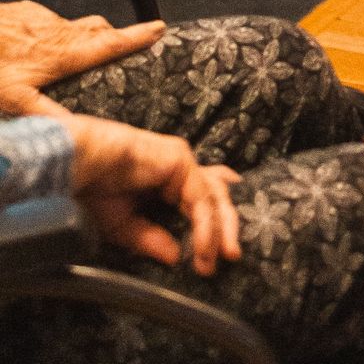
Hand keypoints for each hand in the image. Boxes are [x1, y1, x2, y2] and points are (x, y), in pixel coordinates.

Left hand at [0, 3, 164, 115]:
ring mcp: (41, 18)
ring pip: (72, 25)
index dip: (137, 37)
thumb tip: (79, 132)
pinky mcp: (24, 12)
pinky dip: (54, 34)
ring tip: (80, 53)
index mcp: (63, 53)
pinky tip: (38, 49)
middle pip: (97, 28)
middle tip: (127, 43)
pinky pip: (49, 22)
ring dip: (83, 36)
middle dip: (115, 35)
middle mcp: (58, 31)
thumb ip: (49, 116)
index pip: (110, 43)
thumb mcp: (15, 103)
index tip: (160, 28)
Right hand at [68, 116, 240, 275]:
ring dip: (220, 229)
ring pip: (214, 195)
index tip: (210, 261)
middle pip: (215, 196)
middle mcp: (177, 169)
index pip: (201, 201)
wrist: (76, 168)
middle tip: (231, 257)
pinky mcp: (179, 158)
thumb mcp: (123, 226)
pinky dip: (205, 225)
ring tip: (218, 259)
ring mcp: (180, 161)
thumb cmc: (90, 190)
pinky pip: (200, 197)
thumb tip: (175, 258)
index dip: (211, 228)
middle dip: (227, 227)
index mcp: (165, 182)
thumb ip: (150, 239)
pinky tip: (202, 248)